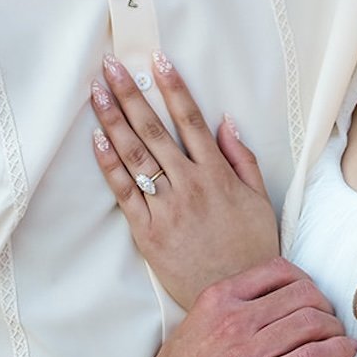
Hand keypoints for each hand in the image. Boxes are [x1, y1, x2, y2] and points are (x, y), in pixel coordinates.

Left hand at [90, 52, 280, 308]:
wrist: (237, 296)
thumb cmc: (251, 248)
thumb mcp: (260, 198)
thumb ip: (242, 157)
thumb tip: (224, 121)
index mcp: (217, 173)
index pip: (190, 119)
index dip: (173, 87)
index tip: (157, 60)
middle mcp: (189, 184)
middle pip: (154, 129)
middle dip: (130, 93)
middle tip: (111, 65)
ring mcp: (165, 207)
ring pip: (135, 155)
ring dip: (113, 120)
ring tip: (96, 92)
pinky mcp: (147, 232)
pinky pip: (124, 192)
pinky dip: (110, 164)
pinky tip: (98, 139)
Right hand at [113, 257, 356, 356]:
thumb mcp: (197, 324)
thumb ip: (231, 309)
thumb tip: (269, 303)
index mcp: (218, 298)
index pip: (278, 270)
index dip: (306, 281)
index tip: (313, 295)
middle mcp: (234, 318)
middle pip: (303, 294)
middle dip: (326, 305)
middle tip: (331, 320)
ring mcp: (246, 352)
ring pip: (311, 322)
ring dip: (335, 329)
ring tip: (339, 338)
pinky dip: (336, 352)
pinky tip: (344, 353)